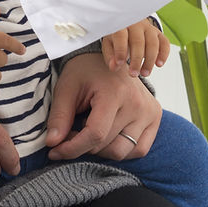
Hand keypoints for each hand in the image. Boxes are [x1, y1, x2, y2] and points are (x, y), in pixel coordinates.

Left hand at [45, 54, 161, 161]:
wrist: (110, 54)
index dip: (72, 148)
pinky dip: (121, 150)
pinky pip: (139, 149)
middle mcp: (137, 104)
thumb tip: (52, 143)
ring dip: (101, 151)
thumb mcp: (66, 88)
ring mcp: (149, 111)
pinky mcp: (155, 117)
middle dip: (82, 147)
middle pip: (107, 146)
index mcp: (115, 92)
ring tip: (88, 134)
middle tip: (69, 135)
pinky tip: (107, 137)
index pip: (95, 134)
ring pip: (123, 152)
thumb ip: (59, 116)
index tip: (55, 152)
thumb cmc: (86, 71)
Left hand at [101, 19, 169, 77]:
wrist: (128, 24)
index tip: (119, 64)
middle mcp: (136, 24)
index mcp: (120, 25)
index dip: (120, 50)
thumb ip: (110, 56)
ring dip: (150, 60)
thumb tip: (114, 67)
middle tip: (133, 74)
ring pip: (153, 43)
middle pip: (138, 41)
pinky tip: (159, 64)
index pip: (121, 36)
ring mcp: (149, 28)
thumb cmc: (117, 36)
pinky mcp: (158, 33)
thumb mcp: (109, 44)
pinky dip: (164, 54)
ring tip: (145, 73)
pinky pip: (164, 42)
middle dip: (136, 60)